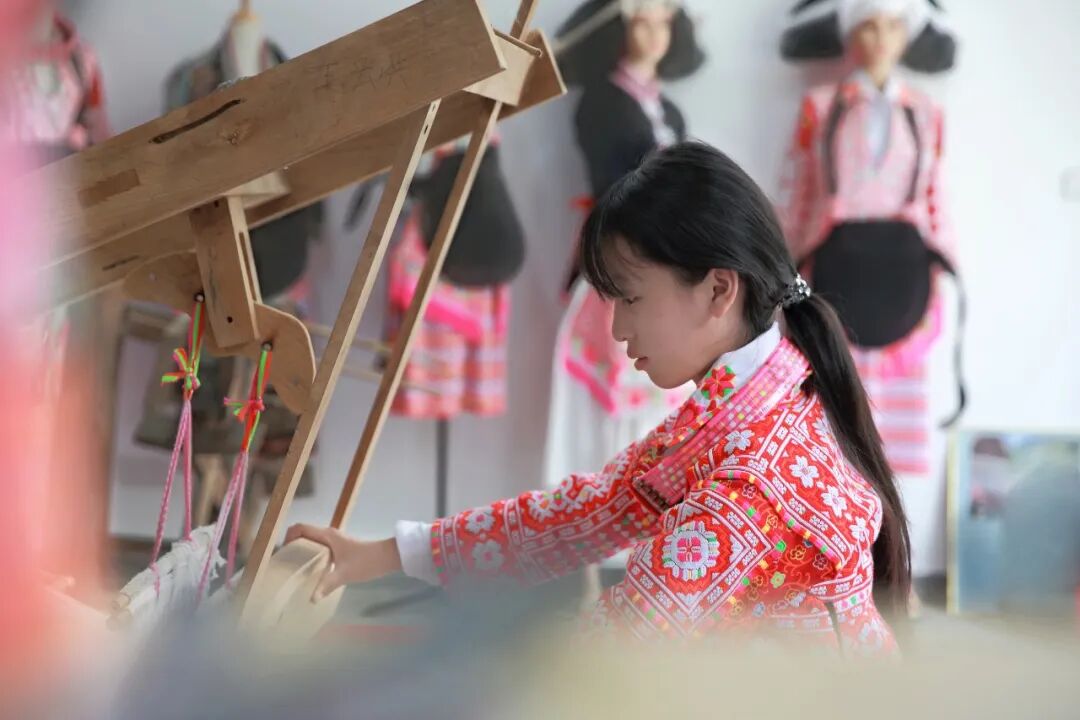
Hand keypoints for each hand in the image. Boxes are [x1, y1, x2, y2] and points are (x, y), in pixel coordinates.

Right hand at [284, 524, 402, 600]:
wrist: (388, 558)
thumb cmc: (367, 561)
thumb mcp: (344, 574)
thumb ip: (327, 585)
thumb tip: (312, 599)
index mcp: (327, 535)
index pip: (300, 528)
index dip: (288, 536)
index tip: (282, 552)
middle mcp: (329, 535)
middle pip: (304, 535)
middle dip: (292, 546)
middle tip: (285, 564)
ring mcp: (335, 541)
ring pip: (312, 542)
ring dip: (302, 551)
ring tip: (294, 569)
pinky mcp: (339, 549)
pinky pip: (320, 549)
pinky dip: (312, 557)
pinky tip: (312, 572)